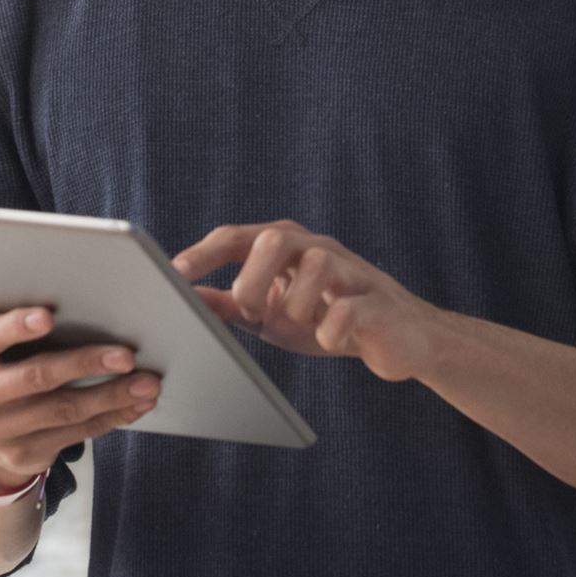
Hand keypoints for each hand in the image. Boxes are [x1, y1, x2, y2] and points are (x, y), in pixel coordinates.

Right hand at [0, 304, 161, 489]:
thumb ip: (1, 303)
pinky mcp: (22, 455)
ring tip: (147, 381)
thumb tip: (28, 266)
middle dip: (84, 363)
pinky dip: (111, 417)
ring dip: (111, 395)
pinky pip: (75, 435)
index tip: (48, 316)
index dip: (16, 326)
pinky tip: (137, 403)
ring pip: (62, 410)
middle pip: (34, 377)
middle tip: (126, 354)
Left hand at [171, 221, 440, 382]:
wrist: (399, 339)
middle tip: (250, 312)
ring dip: (298, 305)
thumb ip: (232, 304)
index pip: (239, 237)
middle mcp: (318, 249)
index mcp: (287, 248)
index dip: (206, 253)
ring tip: (302, 325)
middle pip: (276, 236)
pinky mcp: (378, 303)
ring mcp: (351, 272)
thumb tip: (188, 298)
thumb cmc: (328, 319)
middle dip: (253, 277)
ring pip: (318, 264)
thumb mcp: (272, 314)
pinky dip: (331, 331)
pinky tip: (329, 340)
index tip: (176, 273)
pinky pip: (350, 310)